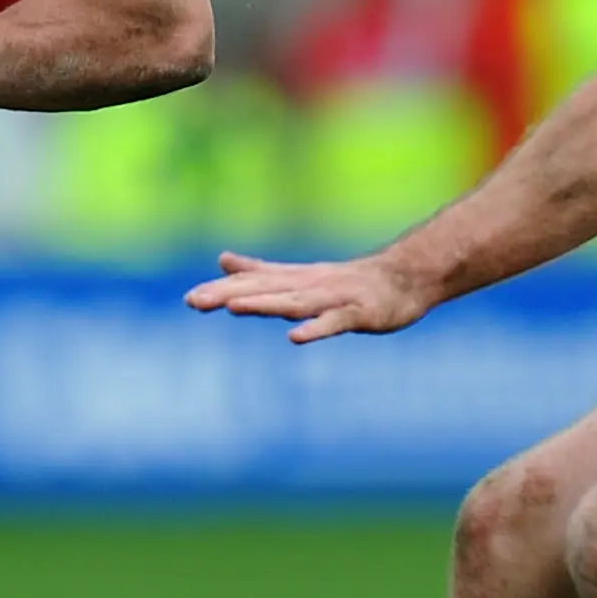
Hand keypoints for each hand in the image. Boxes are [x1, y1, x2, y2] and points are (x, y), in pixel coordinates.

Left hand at [184, 250, 437, 343]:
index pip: (253, 284)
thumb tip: (223, 260)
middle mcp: (309, 286)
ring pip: (294, 302)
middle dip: (229, 296)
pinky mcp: (358, 313)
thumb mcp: (300, 275)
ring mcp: (334, 299)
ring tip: (233, 308)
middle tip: (195, 301)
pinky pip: (334, 322)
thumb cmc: (351, 280)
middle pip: (265, 291)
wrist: (406, 276)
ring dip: (264, 305)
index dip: (221, 290)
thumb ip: (261, 271)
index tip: (189, 299)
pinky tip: (295, 337)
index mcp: (295, 280)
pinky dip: (315, 328)